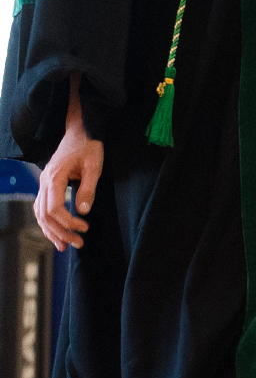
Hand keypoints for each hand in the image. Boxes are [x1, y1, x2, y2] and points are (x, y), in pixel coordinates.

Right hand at [34, 88, 99, 251]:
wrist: (80, 131)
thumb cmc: (89, 146)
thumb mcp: (94, 166)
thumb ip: (88, 188)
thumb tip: (83, 211)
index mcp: (54, 177)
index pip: (53, 208)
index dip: (67, 222)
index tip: (84, 228)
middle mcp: (44, 182)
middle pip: (44, 215)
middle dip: (60, 232)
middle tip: (78, 243)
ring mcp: (43, 184)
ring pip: (40, 214)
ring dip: (52, 231)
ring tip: (66, 246)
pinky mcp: (48, 186)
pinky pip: (42, 208)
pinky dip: (48, 223)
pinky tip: (57, 234)